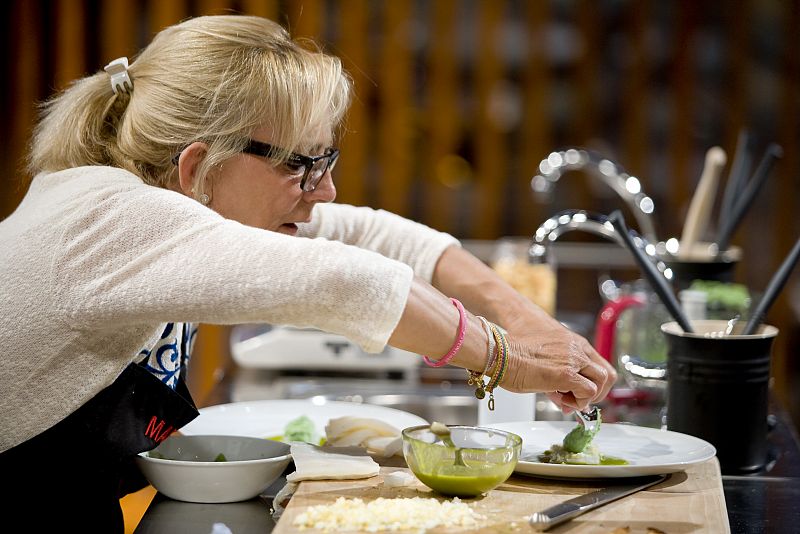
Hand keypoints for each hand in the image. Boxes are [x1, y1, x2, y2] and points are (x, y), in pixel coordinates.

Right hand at [499, 313, 616, 411]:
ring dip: (587, 396)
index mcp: (571, 342)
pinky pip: (588, 392)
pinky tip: (561, 400)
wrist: (500, 354)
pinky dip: (579, 401)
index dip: (592, 382)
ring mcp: (573, 360)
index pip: (597, 364)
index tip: (579, 393)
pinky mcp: (566, 374)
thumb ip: (559, 378)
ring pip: (600, 382)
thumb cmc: (512, 356)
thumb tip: (566, 400)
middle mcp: (576, 348)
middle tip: (576, 401)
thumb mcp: (543, 362)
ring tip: (566, 400)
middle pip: (605, 374)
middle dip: (594, 392)